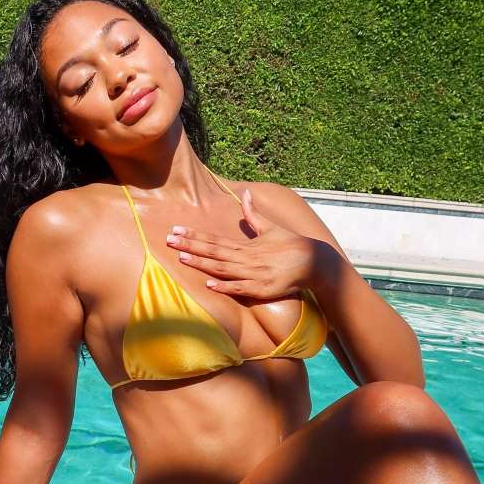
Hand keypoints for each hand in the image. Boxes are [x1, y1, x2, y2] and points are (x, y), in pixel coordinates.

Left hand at [165, 189, 321, 298]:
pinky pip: (241, 288)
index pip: (214, 239)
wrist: (315, 263)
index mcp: (245, 245)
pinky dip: (225, 287)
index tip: (176, 231)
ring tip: (182, 258)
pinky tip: (209, 285)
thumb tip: (245, 194)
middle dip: (190, 246)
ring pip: (223, 269)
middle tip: (168, 240)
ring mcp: (254, 274)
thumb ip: (253, 215)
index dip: (194, 236)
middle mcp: (246, 258)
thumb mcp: (270, 228)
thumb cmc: (291, 245)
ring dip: (202, 264)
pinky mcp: (263, 289)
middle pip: (213, 252)